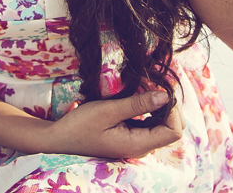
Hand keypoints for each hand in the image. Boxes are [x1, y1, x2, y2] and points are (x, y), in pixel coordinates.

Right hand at [42, 89, 183, 158]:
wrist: (59, 140)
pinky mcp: (130, 137)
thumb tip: (165, 96)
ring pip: (161, 125)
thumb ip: (137, 104)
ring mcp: (136, 142)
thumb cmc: (79, 126)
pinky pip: (149, 124)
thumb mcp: (107, 111)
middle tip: (155, 84)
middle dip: (168, 106)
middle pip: (171, 128)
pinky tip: (138, 96)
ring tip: (147, 87)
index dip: (173, 110)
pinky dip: (149, 109)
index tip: (160, 90)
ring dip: (159, 106)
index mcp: (137, 144)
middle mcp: (141, 147)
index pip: (173, 132)